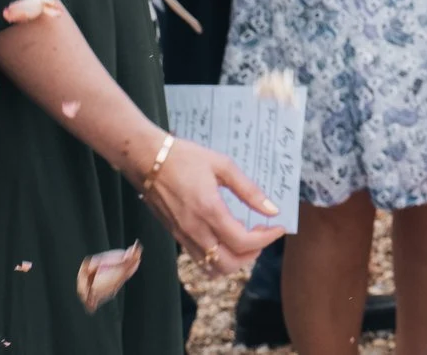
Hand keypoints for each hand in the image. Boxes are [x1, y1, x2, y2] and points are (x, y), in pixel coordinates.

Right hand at [139, 133, 281, 276]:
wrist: (147, 160)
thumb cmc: (186, 158)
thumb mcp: (223, 166)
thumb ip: (249, 190)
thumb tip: (272, 210)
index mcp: (209, 210)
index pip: (243, 242)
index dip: (266, 239)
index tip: (279, 227)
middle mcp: (195, 229)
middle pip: (228, 264)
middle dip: (253, 254)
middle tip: (262, 233)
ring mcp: (183, 236)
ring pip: (212, 268)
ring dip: (235, 259)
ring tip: (246, 236)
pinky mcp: (176, 236)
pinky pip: (199, 260)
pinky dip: (218, 258)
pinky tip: (227, 237)